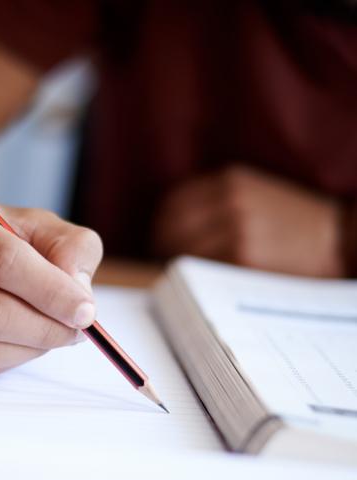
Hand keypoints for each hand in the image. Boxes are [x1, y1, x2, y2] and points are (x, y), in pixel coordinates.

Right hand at [0, 196, 102, 374]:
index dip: (50, 291)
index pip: (0, 260)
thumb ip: (70, 247)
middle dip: (44, 327)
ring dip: (29, 348)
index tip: (86, 311)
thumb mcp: (40, 226)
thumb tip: (77, 291)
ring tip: (55, 334)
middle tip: (78, 330)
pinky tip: (23, 340)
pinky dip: (8, 359)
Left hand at [153, 165, 343, 276]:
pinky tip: (199, 281)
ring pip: (183, 250)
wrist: (337, 239)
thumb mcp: (254, 192)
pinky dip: (194, 276)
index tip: (159, 240)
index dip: (160, 226)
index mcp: (229, 180)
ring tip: (181, 273)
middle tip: (164, 262)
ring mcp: (236, 228)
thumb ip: (215, 201)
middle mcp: (229, 200)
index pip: (171, 204)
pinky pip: (202, 268)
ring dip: (176, 264)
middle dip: (162, 246)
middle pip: (171, 228)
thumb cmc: (292, 221)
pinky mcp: (243, 257)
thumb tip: (171, 227)